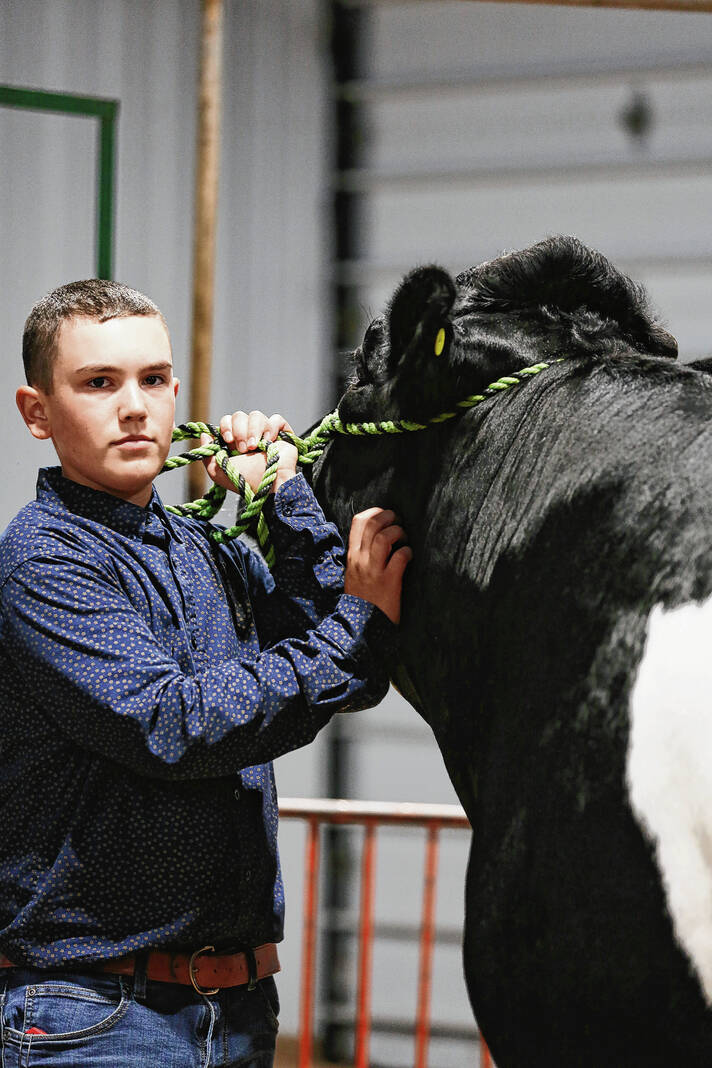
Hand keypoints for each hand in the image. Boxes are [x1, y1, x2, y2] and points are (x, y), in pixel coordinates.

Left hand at [201, 411, 297, 493]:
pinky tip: (269, 441)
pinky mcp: (282, 433)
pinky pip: (276, 419)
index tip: (228, 440)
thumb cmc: (244, 481)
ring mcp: (266, 433)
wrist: (266, 484)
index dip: (226, 427)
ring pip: (256, 415)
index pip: (227, 421)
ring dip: (253, 430)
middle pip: (239, 415)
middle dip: (239, 430)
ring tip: (255, 447)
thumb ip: (207, 454)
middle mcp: (250, 435)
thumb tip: (205, 434)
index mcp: (235, 441)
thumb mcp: (217, 471)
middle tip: (243, 449)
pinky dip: (271, 428)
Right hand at [344, 508, 411, 623]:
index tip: (385, 516)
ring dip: (398, 532)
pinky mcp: (388, 582)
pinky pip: (399, 557)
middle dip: (389, 517)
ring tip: (404, 538)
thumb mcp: (354, 573)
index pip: (358, 522)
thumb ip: (362, 556)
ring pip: (384, 537)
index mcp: (352, 556)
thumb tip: (378, 538)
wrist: (359, 626)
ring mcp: (373, 570)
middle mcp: (361, 560)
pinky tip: (409, 556)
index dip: (374, 512)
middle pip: (373, 524)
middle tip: (399, 522)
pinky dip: (407, 552)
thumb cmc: (361, 599)